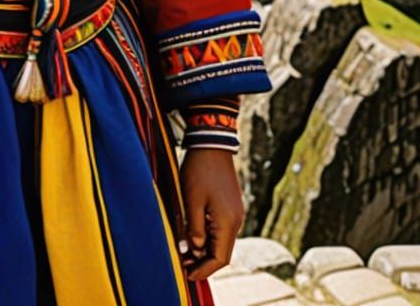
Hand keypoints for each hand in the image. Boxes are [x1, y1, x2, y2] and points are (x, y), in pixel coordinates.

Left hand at [178, 148, 244, 280]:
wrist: (211, 144)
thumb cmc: (199, 170)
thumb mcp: (191, 200)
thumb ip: (194, 228)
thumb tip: (196, 249)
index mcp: (228, 222)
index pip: (220, 258)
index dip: (204, 269)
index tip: (188, 275)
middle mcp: (235, 220)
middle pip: (223, 252)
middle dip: (204, 262)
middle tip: (183, 266)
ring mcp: (235, 213)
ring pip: (222, 241)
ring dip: (205, 250)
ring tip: (185, 254)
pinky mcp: (230, 206)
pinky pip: (221, 230)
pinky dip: (209, 238)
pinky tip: (193, 237)